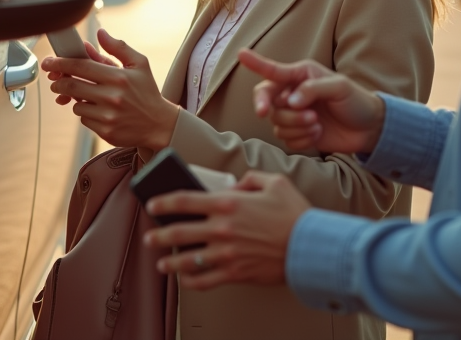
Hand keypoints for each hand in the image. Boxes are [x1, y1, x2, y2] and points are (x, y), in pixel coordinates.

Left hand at [42, 28, 179, 149]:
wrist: (159, 124)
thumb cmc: (147, 92)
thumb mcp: (139, 64)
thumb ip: (118, 48)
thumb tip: (100, 33)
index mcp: (119, 77)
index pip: (81, 66)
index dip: (61, 63)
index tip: (49, 62)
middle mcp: (112, 97)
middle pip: (72, 86)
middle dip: (59, 81)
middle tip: (56, 79)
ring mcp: (108, 116)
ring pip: (76, 104)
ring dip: (77, 99)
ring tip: (89, 96)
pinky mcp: (105, 131)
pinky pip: (84, 119)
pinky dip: (87, 113)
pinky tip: (99, 110)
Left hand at [142, 171, 310, 289]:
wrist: (311, 247)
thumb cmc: (295, 214)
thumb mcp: (275, 182)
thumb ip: (251, 179)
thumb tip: (236, 187)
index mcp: (228, 203)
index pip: (184, 201)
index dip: (163, 202)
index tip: (152, 205)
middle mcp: (222, 229)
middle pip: (178, 232)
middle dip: (158, 235)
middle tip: (149, 238)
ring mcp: (226, 253)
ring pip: (187, 260)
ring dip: (170, 262)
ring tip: (161, 263)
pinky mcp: (235, 272)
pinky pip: (205, 280)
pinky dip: (191, 281)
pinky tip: (185, 279)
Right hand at [242, 49, 384, 155]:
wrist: (368, 128)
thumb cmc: (356, 100)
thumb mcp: (340, 87)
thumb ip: (313, 89)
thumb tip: (290, 100)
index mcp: (300, 75)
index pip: (273, 70)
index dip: (256, 63)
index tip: (241, 54)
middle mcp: (291, 93)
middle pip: (268, 102)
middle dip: (284, 112)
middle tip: (309, 116)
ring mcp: (293, 114)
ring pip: (276, 124)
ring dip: (297, 126)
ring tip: (317, 123)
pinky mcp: (297, 133)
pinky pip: (286, 139)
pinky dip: (301, 139)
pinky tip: (317, 134)